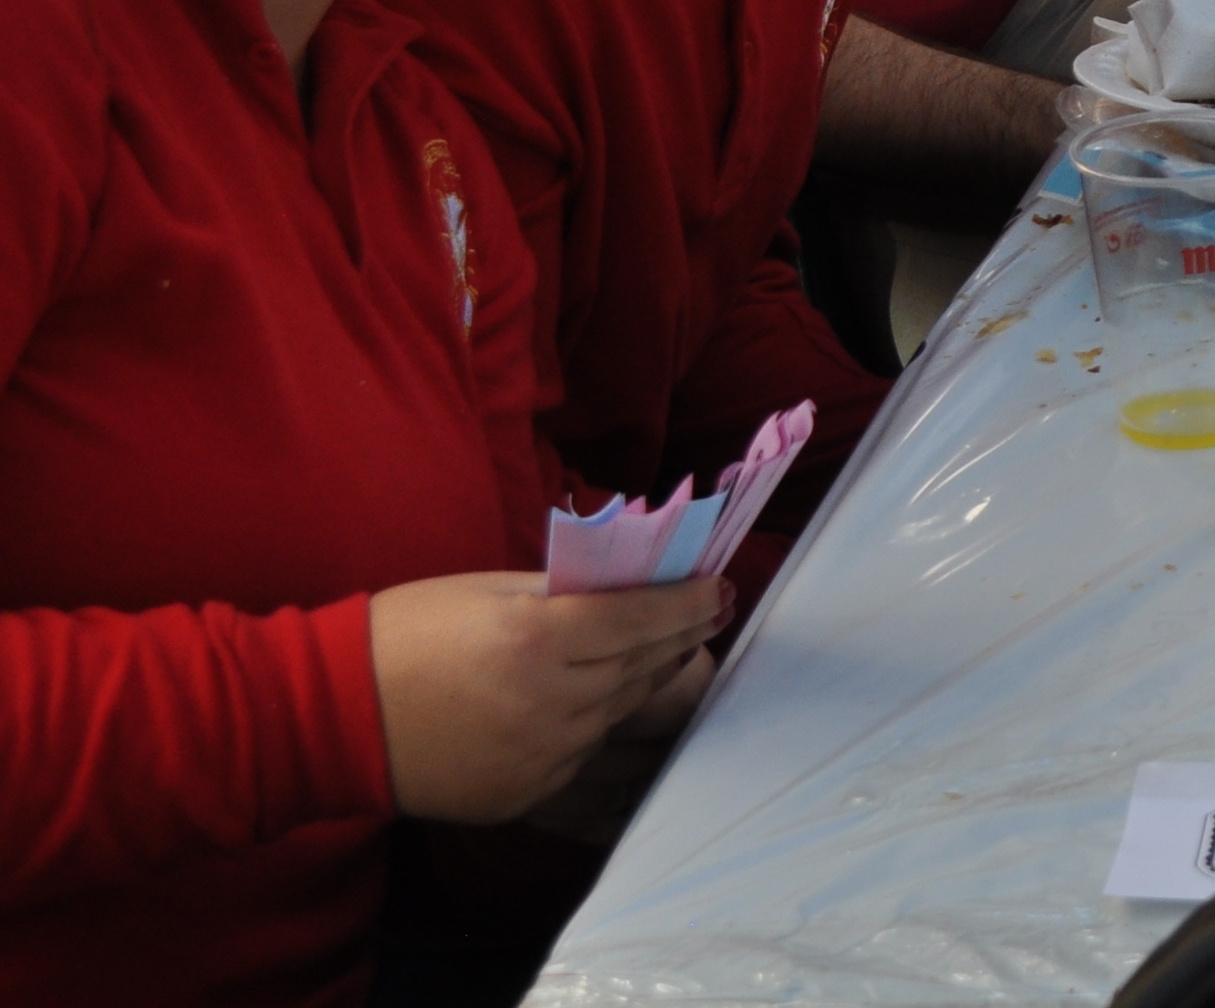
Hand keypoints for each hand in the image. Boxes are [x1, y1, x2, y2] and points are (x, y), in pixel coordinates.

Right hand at [369, 570, 730, 825]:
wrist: (333, 718)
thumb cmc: (406, 634)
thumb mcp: (487, 590)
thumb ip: (563, 589)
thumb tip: (628, 583)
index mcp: (537, 637)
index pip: (641, 618)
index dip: (688, 603)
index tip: (720, 588)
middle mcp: (548, 700)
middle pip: (639, 666)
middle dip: (679, 637)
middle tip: (708, 612)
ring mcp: (540, 754)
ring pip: (618, 711)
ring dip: (644, 678)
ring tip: (662, 650)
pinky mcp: (526, 793)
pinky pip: (583, 753)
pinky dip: (597, 721)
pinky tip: (599, 698)